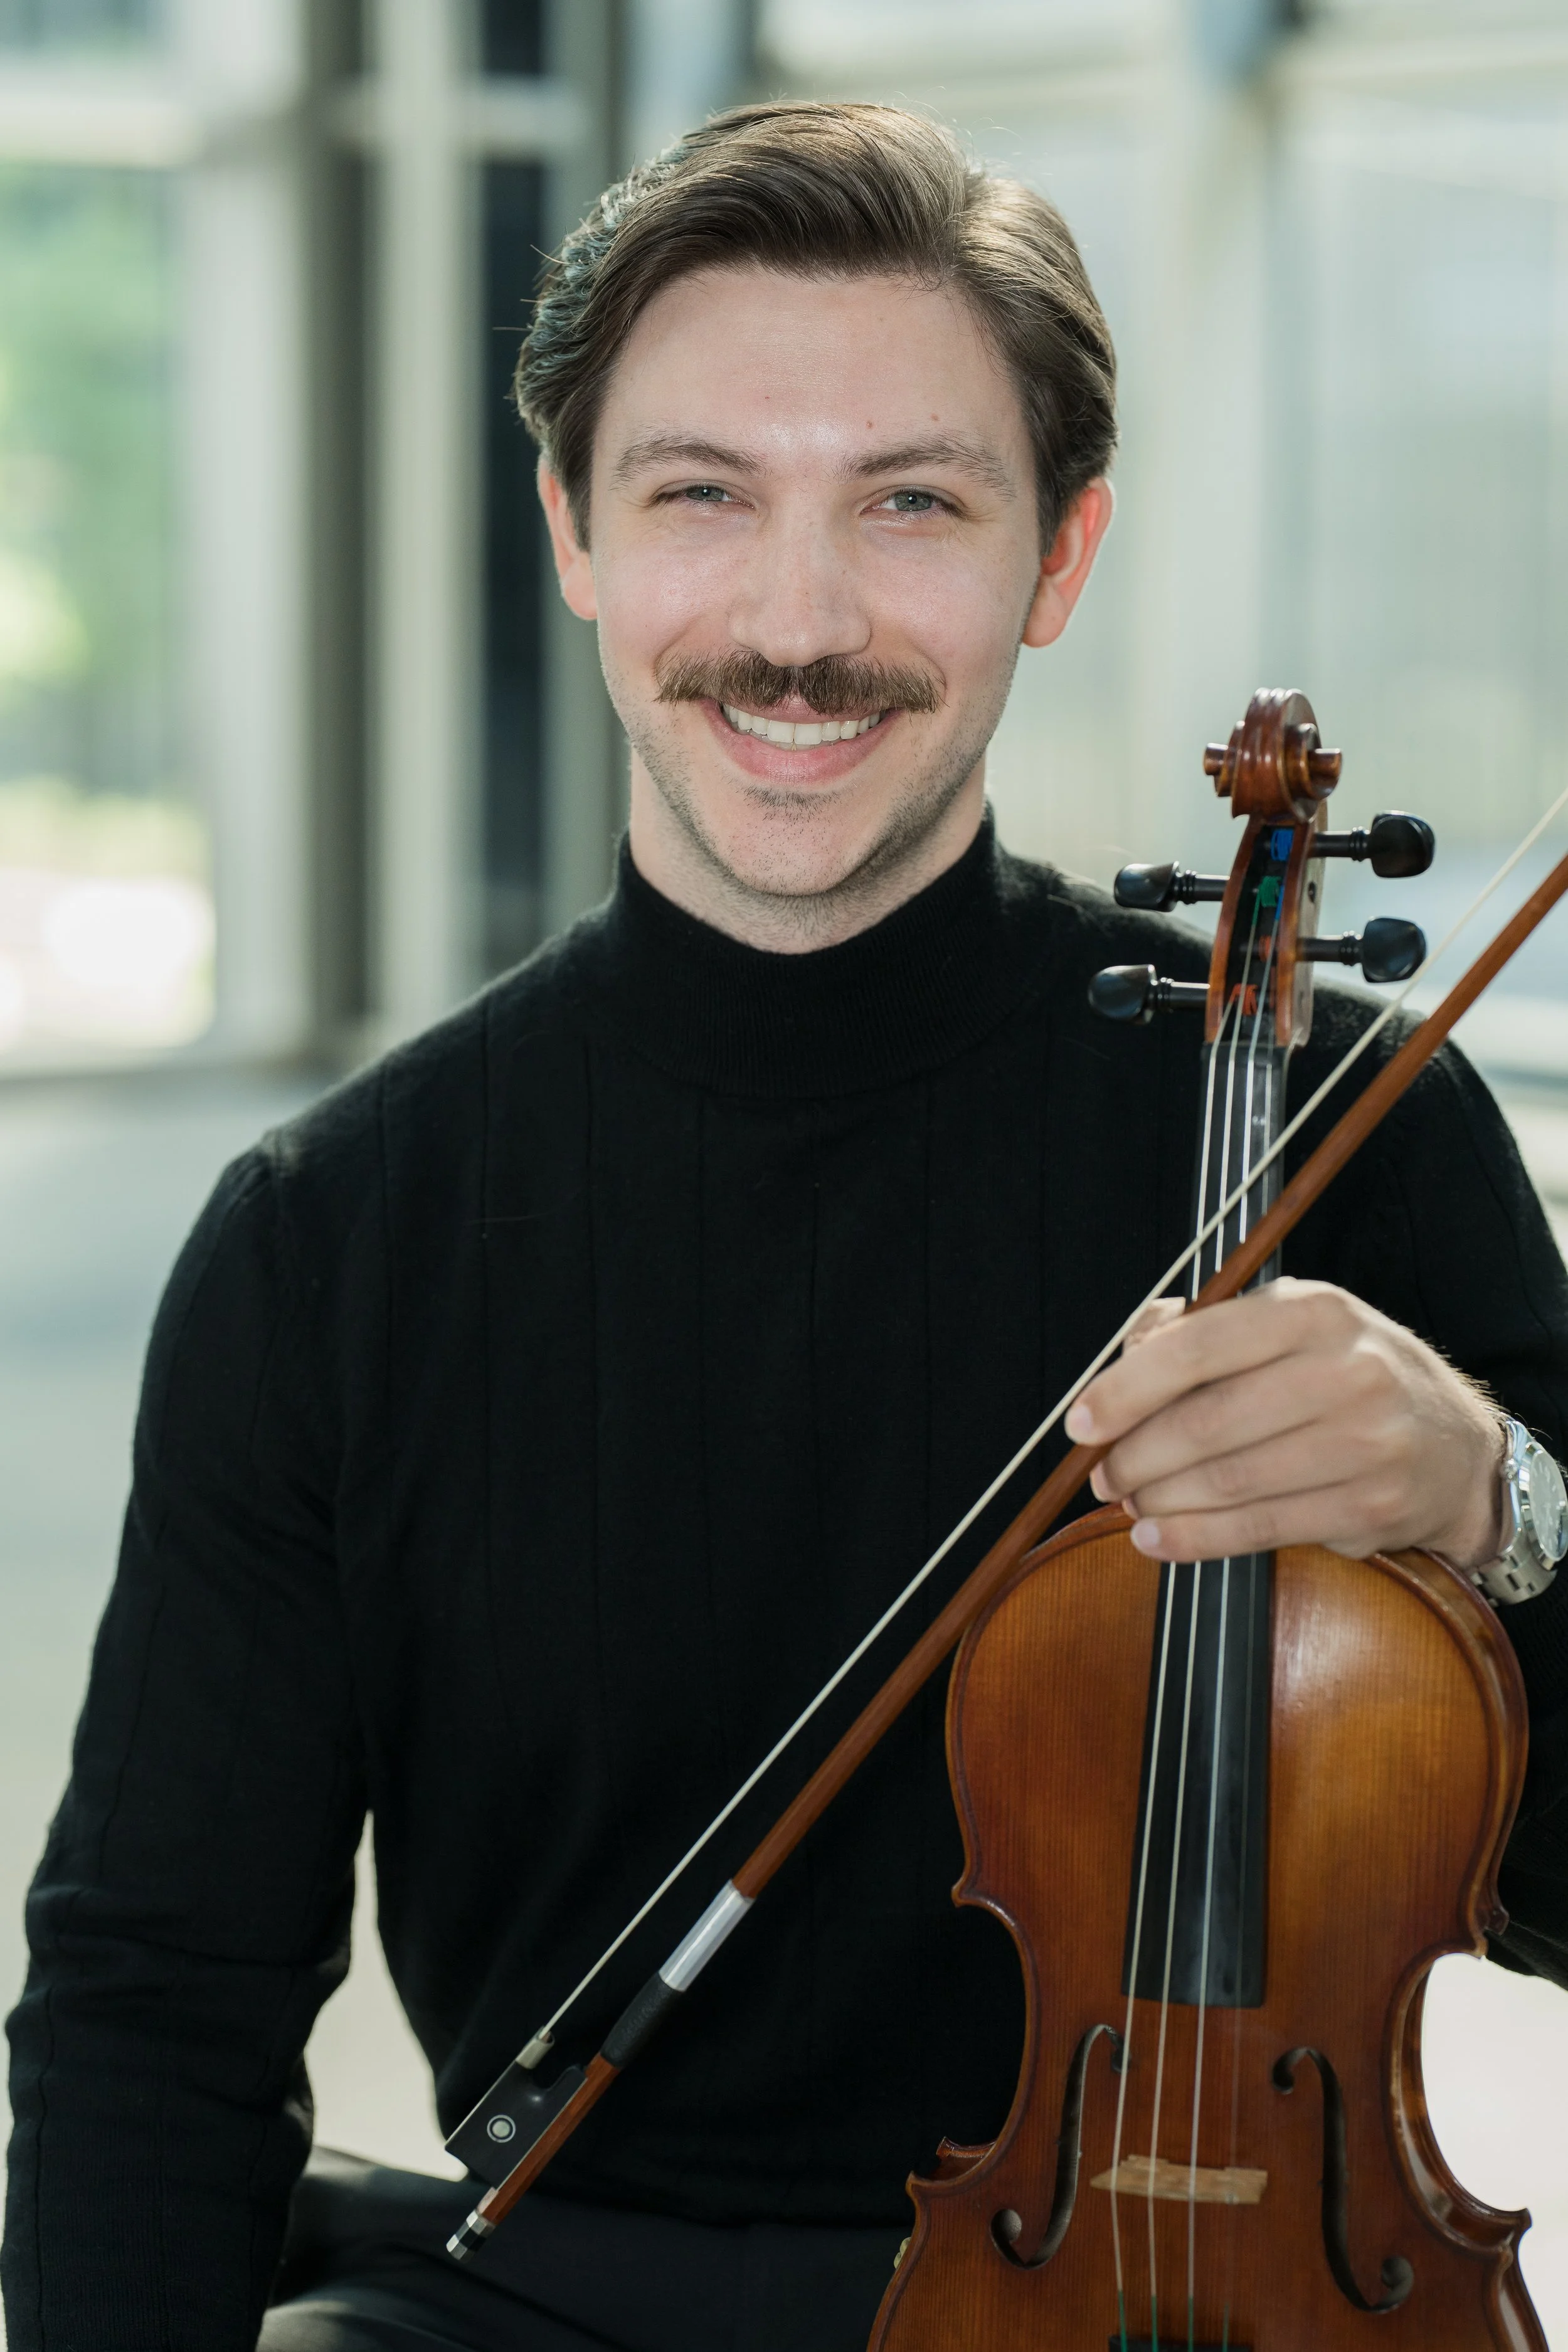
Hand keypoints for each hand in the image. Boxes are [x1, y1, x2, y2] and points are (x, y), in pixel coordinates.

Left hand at [1063, 1278, 1505, 1568]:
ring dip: (1159, 1500)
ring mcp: (1365, 1441)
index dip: (1126, 1388)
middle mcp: (1346, 1369)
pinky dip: (1196, 1539)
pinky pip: (1261, 1528)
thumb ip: (1201, 1328)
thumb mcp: (1289, 1326)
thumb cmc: (1348, 1378)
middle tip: (1101, 1473)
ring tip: (1127, 1503)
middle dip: (1135, 1455)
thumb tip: (1127, 1353)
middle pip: (1207, 1421)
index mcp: (1313, 1310)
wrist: (1456, 1447)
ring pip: (1229, 1480)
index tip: (1081, 1421)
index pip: (1198, 1346)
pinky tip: (1159, 1539)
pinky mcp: (1370, 1505)